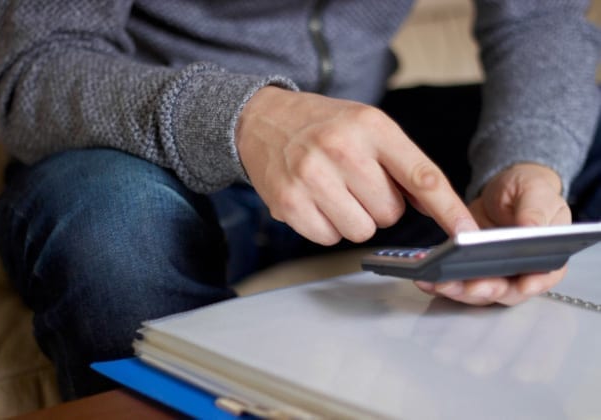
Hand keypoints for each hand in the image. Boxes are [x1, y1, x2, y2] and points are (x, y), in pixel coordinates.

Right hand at [236, 87, 476, 244]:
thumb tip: (436, 206)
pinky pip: (328, 238)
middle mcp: (342, 149)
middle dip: (379, 206)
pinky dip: (326, 226)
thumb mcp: (368, 126)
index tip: (468, 234)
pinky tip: (315, 201)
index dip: (450, 210)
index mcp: (372, 126)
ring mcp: (311, 176)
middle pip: (390, 214)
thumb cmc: (322, 125)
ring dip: (353, 219)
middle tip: (356, 183)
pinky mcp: (288, 202)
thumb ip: (403, 163)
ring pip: (360, 231)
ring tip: (334, 192)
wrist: (262, 120)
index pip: (422, 176)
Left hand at [415, 163, 571, 305]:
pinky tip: (424, 277)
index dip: (532, 284)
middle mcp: (519, 272)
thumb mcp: (535, 193)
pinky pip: (455, 282)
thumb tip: (531, 229)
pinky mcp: (469, 270)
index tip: (521, 286)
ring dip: (458, 291)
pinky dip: (439, 283)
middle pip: (505, 291)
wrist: (504, 190)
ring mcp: (493, 274)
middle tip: (469, 285)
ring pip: (477, 293)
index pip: (543, 278)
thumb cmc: (528, 192)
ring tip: (439, 282)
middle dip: (486, 290)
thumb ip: (535, 211)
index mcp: (545, 256)